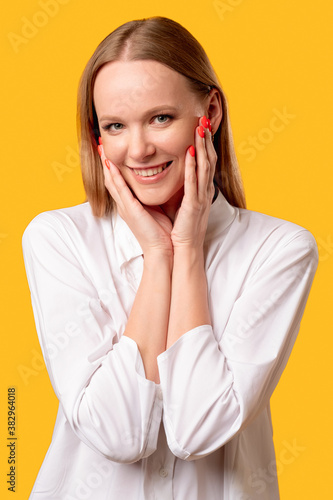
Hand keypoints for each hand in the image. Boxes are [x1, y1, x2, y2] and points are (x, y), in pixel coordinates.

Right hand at [98, 144, 172, 259]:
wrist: (162, 250)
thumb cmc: (162, 232)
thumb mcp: (155, 209)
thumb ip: (153, 197)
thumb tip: (160, 184)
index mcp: (130, 205)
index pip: (118, 181)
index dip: (113, 166)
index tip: (110, 150)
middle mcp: (124, 205)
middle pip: (110, 179)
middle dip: (105, 161)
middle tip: (100, 144)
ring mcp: (125, 207)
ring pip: (111, 181)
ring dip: (106, 164)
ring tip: (101, 148)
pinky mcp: (130, 210)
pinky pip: (120, 190)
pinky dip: (115, 176)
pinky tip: (111, 165)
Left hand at [171, 116, 216, 249]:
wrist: (184, 248)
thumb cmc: (182, 228)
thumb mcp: (185, 203)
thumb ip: (185, 188)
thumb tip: (179, 175)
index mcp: (201, 190)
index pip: (205, 162)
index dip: (205, 143)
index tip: (201, 126)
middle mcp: (204, 191)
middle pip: (208, 159)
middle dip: (206, 139)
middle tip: (203, 119)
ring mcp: (200, 197)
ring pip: (203, 166)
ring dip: (202, 146)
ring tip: (199, 128)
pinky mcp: (193, 205)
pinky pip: (193, 182)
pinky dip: (191, 166)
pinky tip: (189, 151)